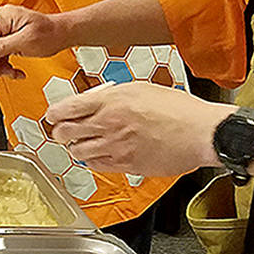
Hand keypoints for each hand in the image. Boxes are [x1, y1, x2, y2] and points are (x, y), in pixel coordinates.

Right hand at [0, 4, 70, 77]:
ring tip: (12, 72)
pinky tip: (14, 70)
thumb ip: (3, 46)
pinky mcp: (7, 38)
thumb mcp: (26, 41)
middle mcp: (1, 21)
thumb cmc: (50, 33)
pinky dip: (4, 64)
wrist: (61, 34)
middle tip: (1, 72)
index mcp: (3, 17)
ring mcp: (4, 30)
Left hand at [45, 82, 230, 176]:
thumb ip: (113, 95)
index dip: (54, 114)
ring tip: (80, 144)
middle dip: (60, 132)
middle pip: (64, 133)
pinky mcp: (126, 166)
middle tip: (63, 130)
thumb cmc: (177, 109)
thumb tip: (96, 100)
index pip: (66, 109)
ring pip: (77, 153)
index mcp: (110, 101)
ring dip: (75, 148)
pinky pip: (96, 166)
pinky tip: (99, 154)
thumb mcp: (140, 88)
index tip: (52, 115)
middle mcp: (108, 125)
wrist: (200, 132)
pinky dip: (92, 161)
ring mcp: (115, 148)